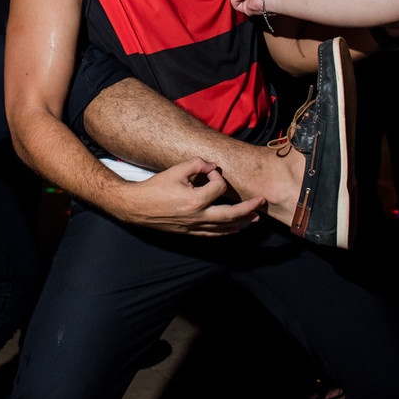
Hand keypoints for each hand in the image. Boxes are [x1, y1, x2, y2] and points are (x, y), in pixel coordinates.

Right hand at [114, 158, 263, 236]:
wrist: (137, 206)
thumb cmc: (156, 187)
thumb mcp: (176, 170)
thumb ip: (197, 164)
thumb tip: (213, 166)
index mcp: (195, 200)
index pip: (218, 188)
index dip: (218, 177)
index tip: (211, 171)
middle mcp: (197, 217)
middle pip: (230, 215)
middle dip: (248, 208)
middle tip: (261, 202)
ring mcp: (193, 227)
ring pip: (223, 228)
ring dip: (241, 222)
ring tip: (255, 217)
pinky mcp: (189, 232)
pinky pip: (212, 234)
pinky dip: (225, 231)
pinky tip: (234, 228)